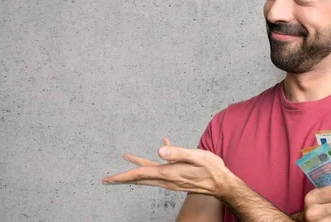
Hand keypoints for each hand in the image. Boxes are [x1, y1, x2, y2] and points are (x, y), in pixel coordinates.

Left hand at [102, 138, 232, 197]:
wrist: (223, 184)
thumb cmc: (212, 169)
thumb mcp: (197, 157)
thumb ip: (178, 153)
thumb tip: (160, 149)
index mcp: (168, 173)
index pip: (141, 174)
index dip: (124, 175)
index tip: (109, 179)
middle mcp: (167, 179)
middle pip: (140, 179)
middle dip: (123, 178)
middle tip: (108, 180)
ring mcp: (172, 180)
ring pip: (149, 176)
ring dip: (136, 170)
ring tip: (128, 160)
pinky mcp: (178, 178)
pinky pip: (162, 170)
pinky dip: (158, 160)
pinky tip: (165, 146)